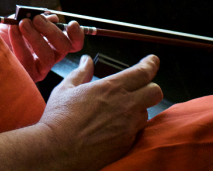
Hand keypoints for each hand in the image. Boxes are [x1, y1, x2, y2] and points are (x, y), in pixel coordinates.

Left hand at [0, 14, 84, 81]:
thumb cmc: (1, 33)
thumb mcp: (18, 19)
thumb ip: (34, 17)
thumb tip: (51, 17)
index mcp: (50, 43)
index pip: (72, 44)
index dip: (76, 35)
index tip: (72, 24)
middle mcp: (48, 57)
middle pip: (63, 48)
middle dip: (52, 31)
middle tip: (36, 19)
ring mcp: (39, 68)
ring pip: (49, 56)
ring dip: (36, 37)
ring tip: (23, 24)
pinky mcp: (27, 76)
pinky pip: (29, 60)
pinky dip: (21, 42)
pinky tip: (13, 30)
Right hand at [40, 55, 161, 169]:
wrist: (57, 150)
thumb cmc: (59, 119)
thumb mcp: (66, 88)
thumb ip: (81, 73)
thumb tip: (86, 61)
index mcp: (111, 88)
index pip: (143, 72)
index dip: (151, 64)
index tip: (152, 61)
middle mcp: (125, 106)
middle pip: (155, 92)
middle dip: (150, 87)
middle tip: (139, 87)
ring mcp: (128, 127)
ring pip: (146, 113)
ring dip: (137, 109)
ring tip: (120, 111)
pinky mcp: (126, 144)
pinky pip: (135, 132)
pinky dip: (129, 127)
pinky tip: (113, 128)